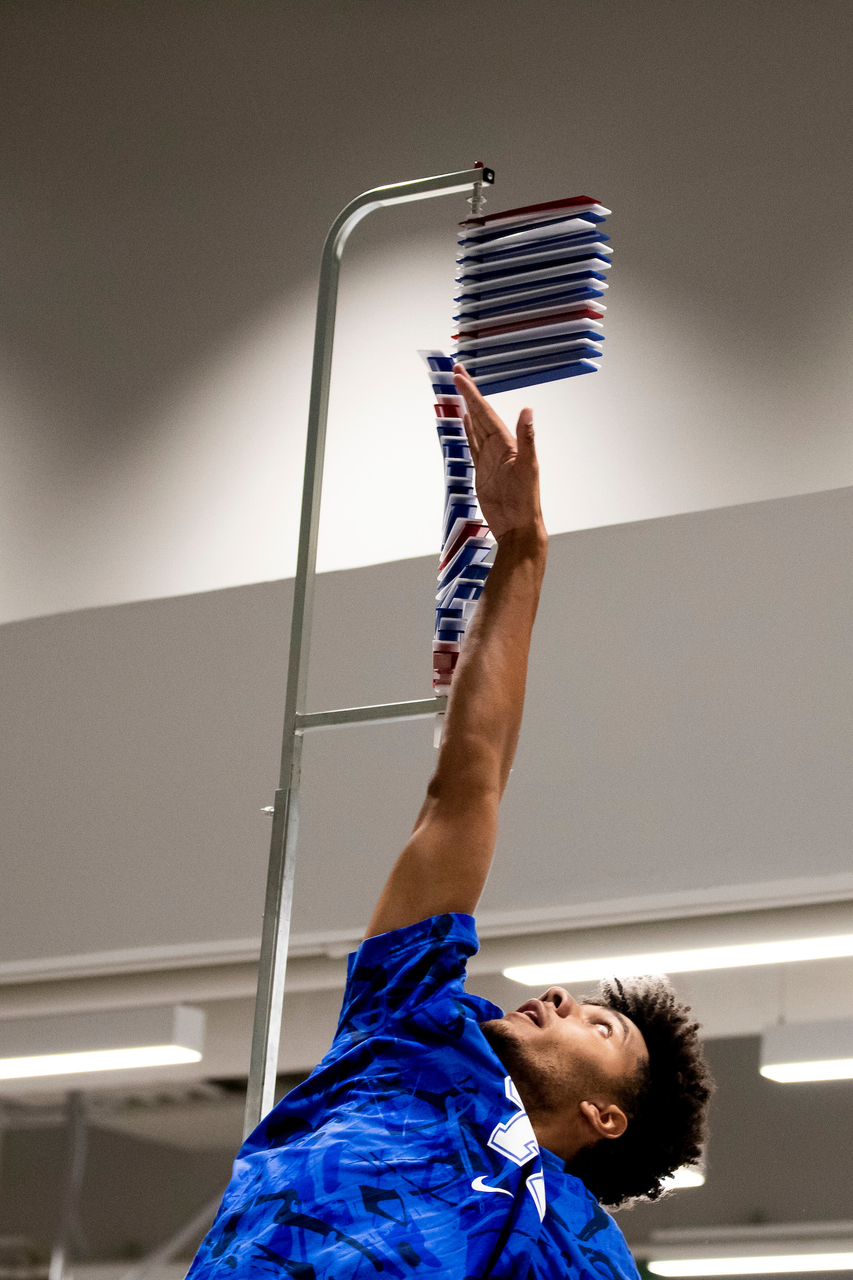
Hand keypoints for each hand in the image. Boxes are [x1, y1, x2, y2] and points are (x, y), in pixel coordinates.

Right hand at [453, 364, 544, 541]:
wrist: (517, 525)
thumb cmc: (525, 500)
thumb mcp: (528, 467)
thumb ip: (526, 438)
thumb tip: (528, 410)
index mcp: (508, 442)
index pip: (486, 412)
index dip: (473, 394)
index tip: (461, 377)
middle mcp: (499, 446)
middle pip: (480, 414)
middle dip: (468, 393)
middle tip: (456, 373)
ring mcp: (490, 458)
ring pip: (476, 426)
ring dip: (467, 408)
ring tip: (459, 391)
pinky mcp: (482, 470)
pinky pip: (473, 445)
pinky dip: (468, 431)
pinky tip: (465, 420)